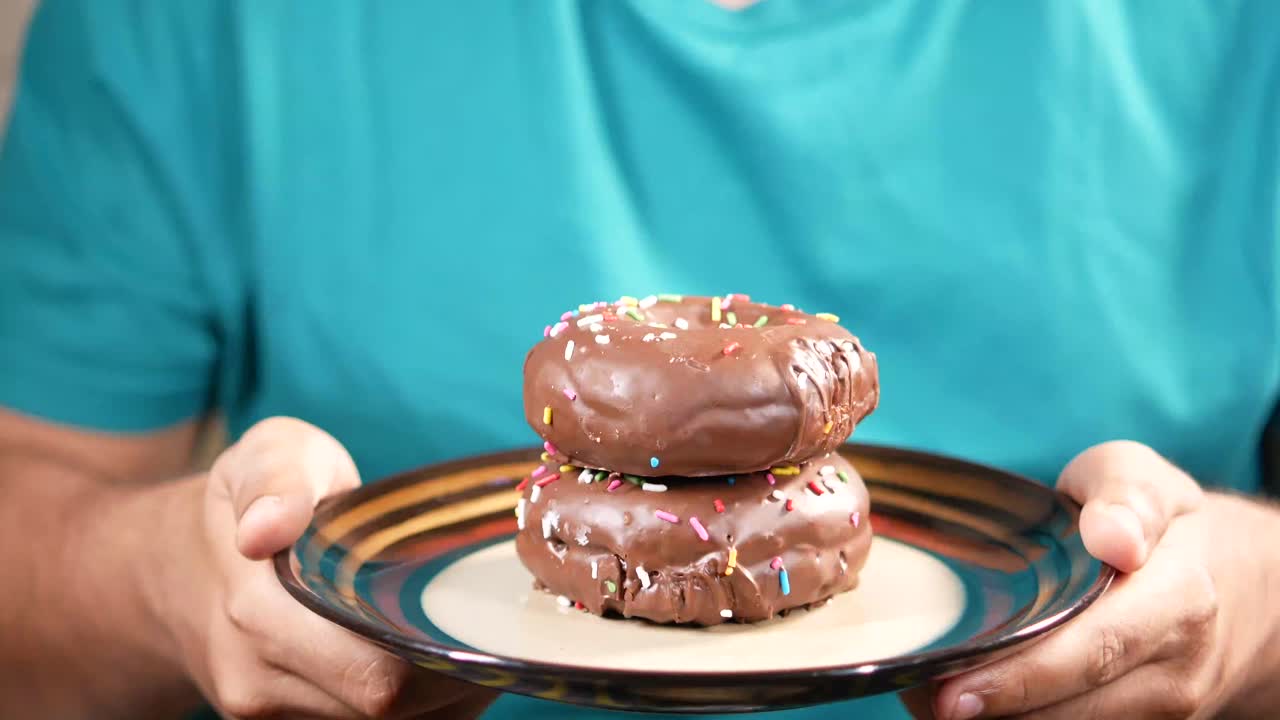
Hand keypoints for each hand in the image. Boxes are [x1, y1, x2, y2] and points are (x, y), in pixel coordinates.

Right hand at [166, 417, 495, 718]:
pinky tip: (436, 664)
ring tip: (469, 639)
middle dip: (451, 679)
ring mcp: (266, 710)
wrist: (171, 566)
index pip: (373, 677)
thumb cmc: (244, 499)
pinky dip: (415, 707)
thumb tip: (264, 530)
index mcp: (257, 614)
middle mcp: (257, 680)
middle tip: (495, 629)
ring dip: (438, 696)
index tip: (482, 620)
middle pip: (388, 710)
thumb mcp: (266, 456)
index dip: (441, 663)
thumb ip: (277, 480)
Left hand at [903, 440, 1277, 718]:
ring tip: (927, 695)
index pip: (1095, 648)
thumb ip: (1128, 496)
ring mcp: (1163, 707)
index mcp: (1179, 599)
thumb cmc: (1168, 526)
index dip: (1023, 676)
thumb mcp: (1150, 482)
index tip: (957, 687)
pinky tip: (971, 700)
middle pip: (1076, 705)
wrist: (1243, 589)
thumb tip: (1113, 537)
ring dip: (1002, 719)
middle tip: (923, 697)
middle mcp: (1175, 667)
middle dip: (996, 708)